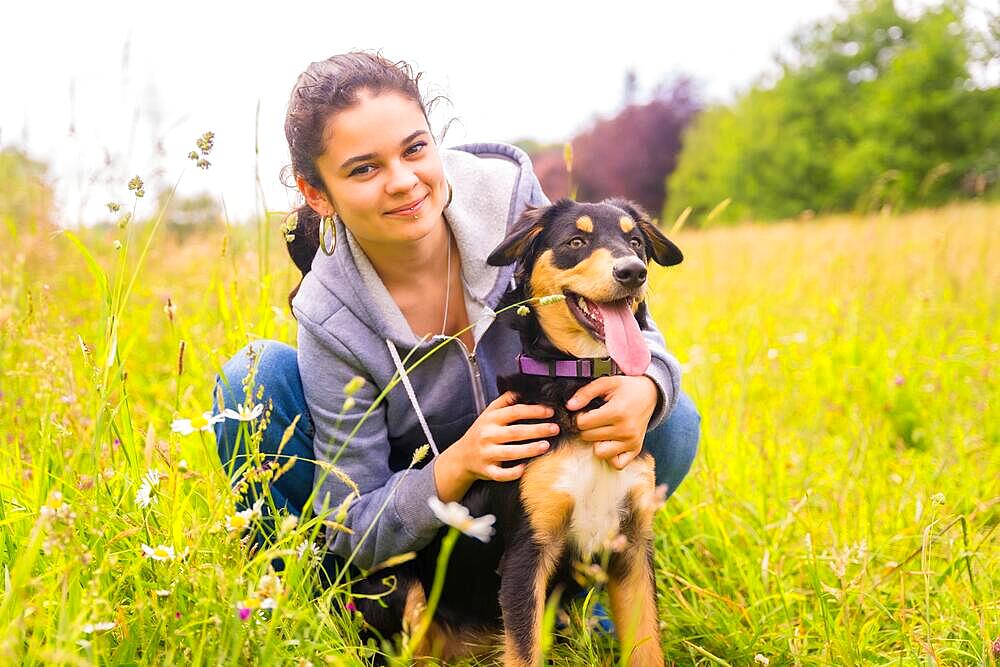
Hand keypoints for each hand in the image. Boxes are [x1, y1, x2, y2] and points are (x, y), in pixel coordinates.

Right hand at [433, 391, 557, 501]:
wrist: (461, 457)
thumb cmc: (480, 432)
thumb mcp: (489, 413)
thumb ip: (505, 400)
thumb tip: (524, 388)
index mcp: (491, 419)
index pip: (515, 411)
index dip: (534, 410)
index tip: (550, 411)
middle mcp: (488, 435)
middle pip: (516, 432)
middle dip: (537, 430)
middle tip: (555, 428)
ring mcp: (487, 453)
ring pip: (510, 452)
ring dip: (530, 449)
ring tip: (546, 446)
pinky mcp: (486, 470)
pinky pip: (501, 474)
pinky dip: (513, 472)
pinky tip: (525, 468)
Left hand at [566, 376, 657, 469]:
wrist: (650, 395)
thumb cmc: (627, 388)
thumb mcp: (606, 383)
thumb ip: (586, 393)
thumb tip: (570, 406)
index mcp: (617, 412)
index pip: (583, 423)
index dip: (580, 416)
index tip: (586, 411)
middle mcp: (625, 430)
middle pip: (588, 437)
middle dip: (587, 428)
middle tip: (594, 418)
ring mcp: (631, 442)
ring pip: (599, 452)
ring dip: (596, 442)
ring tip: (602, 430)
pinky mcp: (635, 449)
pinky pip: (616, 464)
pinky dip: (610, 455)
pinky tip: (610, 442)